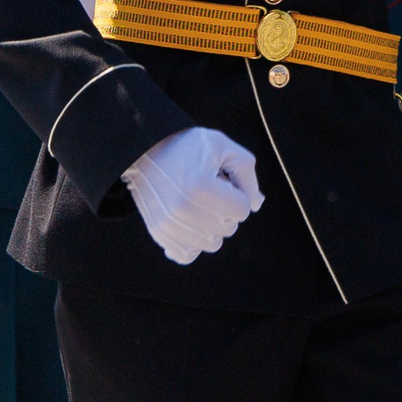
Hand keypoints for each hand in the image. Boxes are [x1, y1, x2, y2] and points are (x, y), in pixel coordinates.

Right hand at [121, 127, 263, 264]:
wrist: (145, 151)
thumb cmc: (187, 146)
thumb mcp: (223, 146)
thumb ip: (246, 174)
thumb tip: (257, 204)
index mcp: (201, 187)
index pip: (242, 210)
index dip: (238, 193)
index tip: (221, 180)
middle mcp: (183, 210)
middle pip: (229, 228)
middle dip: (226, 209)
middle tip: (208, 189)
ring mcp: (169, 225)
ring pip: (212, 243)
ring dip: (211, 226)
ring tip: (196, 202)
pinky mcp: (158, 234)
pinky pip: (187, 255)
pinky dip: (193, 243)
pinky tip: (190, 223)